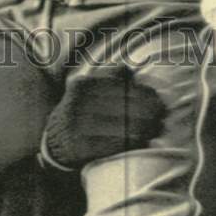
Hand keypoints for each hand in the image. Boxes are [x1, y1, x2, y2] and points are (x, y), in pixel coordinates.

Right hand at [43, 66, 165, 169]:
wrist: (54, 142)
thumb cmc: (81, 113)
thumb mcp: (88, 91)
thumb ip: (107, 78)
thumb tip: (128, 69)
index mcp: (83, 85)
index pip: (118, 87)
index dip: (141, 94)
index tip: (158, 100)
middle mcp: (77, 102)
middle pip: (120, 105)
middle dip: (145, 111)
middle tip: (161, 116)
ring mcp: (76, 124)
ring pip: (117, 124)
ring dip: (141, 127)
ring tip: (156, 128)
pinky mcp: (77, 146)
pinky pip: (109, 144)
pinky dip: (128, 142)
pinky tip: (142, 141)